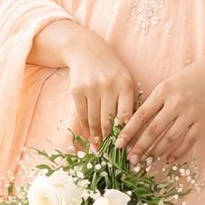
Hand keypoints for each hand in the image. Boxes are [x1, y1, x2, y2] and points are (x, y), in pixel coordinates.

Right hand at [56, 25, 135, 144]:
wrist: (87, 51)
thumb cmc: (111, 70)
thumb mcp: (125, 80)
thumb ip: (127, 101)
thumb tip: (128, 130)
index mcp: (126, 84)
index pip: (127, 114)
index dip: (126, 133)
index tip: (127, 147)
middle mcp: (109, 86)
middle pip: (109, 120)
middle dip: (110, 139)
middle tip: (112, 153)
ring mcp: (92, 88)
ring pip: (94, 119)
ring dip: (96, 136)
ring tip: (100, 148)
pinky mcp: (77, 91)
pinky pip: (81, 114)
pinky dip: (85, 128)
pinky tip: (88, 137)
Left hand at [118, 54, 204, 162]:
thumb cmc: (191, 78)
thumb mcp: (169, 84)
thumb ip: (155, 102)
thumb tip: (138, 126)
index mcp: (164, 91)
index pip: (141, 115)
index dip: (128, 132)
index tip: (117, 145)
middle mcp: (176, 102)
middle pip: (153, 130)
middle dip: (139, 147)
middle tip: (131, 160)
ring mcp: (192, 113)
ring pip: (170, 138)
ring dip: (157, 151)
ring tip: (148, 159)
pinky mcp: (204, 121)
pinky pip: (188, 141)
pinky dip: (177, 152)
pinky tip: (169, 159)